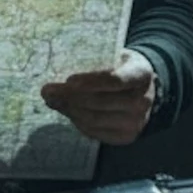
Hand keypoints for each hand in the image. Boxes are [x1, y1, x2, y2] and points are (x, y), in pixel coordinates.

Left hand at [40, 48, 156, 145]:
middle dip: (69, 96)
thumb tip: (57, 75)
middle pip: (99, 102)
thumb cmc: (122, 67)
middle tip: (48, 90)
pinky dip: (77, 122)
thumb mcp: (115, 55)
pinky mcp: (127, 136)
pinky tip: (67, 111)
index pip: (114, 80)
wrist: (145, 88)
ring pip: (94, 118)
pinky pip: (95, 132)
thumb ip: (92, 61)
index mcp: (141, 74)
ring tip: (53, 100)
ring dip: (69, 110)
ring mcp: (136, 122)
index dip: (90, 81)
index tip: (68, 79)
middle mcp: (143, 101)